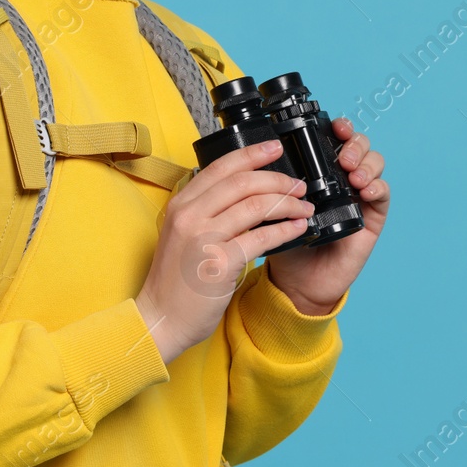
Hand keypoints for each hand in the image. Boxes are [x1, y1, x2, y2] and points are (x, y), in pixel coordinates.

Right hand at [135, 141, 315, 366]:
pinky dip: (285, 230)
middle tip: (298, 185)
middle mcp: (189, 215)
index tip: (274, 148)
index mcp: (181, 204)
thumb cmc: (175, 279)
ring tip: (304, 207)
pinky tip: (298, 228)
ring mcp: (203, 238)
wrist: (162, 318)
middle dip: (276, 179)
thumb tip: (244, 192)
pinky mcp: (219, 263)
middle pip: (242, 182)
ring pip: (256, 206)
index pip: (221, 167)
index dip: (251, 154)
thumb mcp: (183, 234)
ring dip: (287, 204)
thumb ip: (205, 211)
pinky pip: (262, 238)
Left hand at [263, 117, 388, 314]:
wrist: (296, 280)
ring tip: (353, 175)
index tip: (334, 126)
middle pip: (359, 145)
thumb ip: (271, 183)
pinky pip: (384, 194)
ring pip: (374, 164)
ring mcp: (358, 196)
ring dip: (367, 163)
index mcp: (318, 171)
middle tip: (342, 158)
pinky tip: (365, 191)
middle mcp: (340, 179)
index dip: (340, 126)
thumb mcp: (271, 206)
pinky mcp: (371, 218)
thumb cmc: (283, 241)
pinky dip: (378, 187)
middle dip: (354, 143)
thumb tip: (260, 155)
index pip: (335, 138)